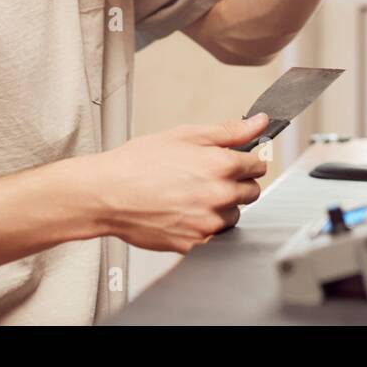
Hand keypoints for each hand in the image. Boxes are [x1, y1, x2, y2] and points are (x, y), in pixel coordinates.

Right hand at [92, 114, 269, 252]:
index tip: (237, 162)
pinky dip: (206, 227)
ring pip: (234, 216)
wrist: (106, 194)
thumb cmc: (138, 163)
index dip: (247, 161)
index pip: (257, 166)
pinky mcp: (195, 244)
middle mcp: (219, 195)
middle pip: (251, 192)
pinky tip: (185, 214)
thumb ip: (228, 131)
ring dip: (222, 208)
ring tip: (191, 197)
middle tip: (208, 179)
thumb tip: (261, 123)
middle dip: (236, 184)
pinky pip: (216, 237)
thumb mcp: (184, 136)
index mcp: (220, 165)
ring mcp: (208, 222)